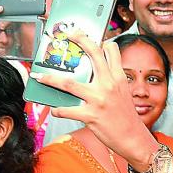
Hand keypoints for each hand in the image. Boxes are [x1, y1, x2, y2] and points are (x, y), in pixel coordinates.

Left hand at [29, 33, 157, 170]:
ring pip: (68, 83)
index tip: (88, 36)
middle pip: (93, 54)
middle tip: (68, 34)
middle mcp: (108, 84)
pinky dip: (57, 109)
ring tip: (40, 76)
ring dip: (50, 79)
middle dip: (79, 39)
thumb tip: (89, 74)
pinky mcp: (91, 115)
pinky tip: (54, 109)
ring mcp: (99, 99)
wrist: (133, 138)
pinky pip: (67, 110)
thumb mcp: (123, 93)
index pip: (111, 50)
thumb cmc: (125, 116)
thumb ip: (109, 80)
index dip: (100, 41)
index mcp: (118, 77)